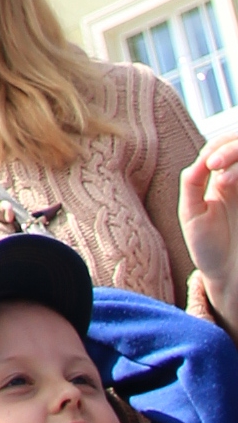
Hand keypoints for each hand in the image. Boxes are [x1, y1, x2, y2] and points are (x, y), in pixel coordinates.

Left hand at [179, 128, 237, 318]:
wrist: (229, 277)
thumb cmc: (208, 247)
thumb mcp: (191, 214)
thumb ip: (192, 184)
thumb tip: (200, 161)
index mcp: (222, 179)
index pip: (225, 145)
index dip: (219, 147)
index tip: (208, 166)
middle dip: (232, 148)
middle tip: (213, 165)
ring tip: (222, 180)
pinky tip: (229, 186)